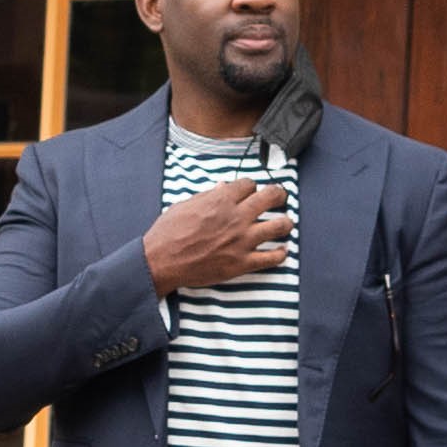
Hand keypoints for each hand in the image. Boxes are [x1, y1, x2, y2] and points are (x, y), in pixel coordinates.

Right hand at [137, 174, 291, 292]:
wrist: (161, 261)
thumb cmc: (168, 233)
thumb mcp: (184, 206)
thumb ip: (207, 197)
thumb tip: (222, 188)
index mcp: (222, 200)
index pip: (250, 184)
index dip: (251, 187)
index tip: (250, 192)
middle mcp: (237, 217)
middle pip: (271, 197)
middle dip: (279, 194)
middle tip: (280, 197)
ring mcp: (242, 240)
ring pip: (279, 226)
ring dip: (286, 223)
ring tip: (285, 223)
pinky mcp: (242, 263)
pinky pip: (271, 258)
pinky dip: (280, 254)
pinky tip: (281, 251)